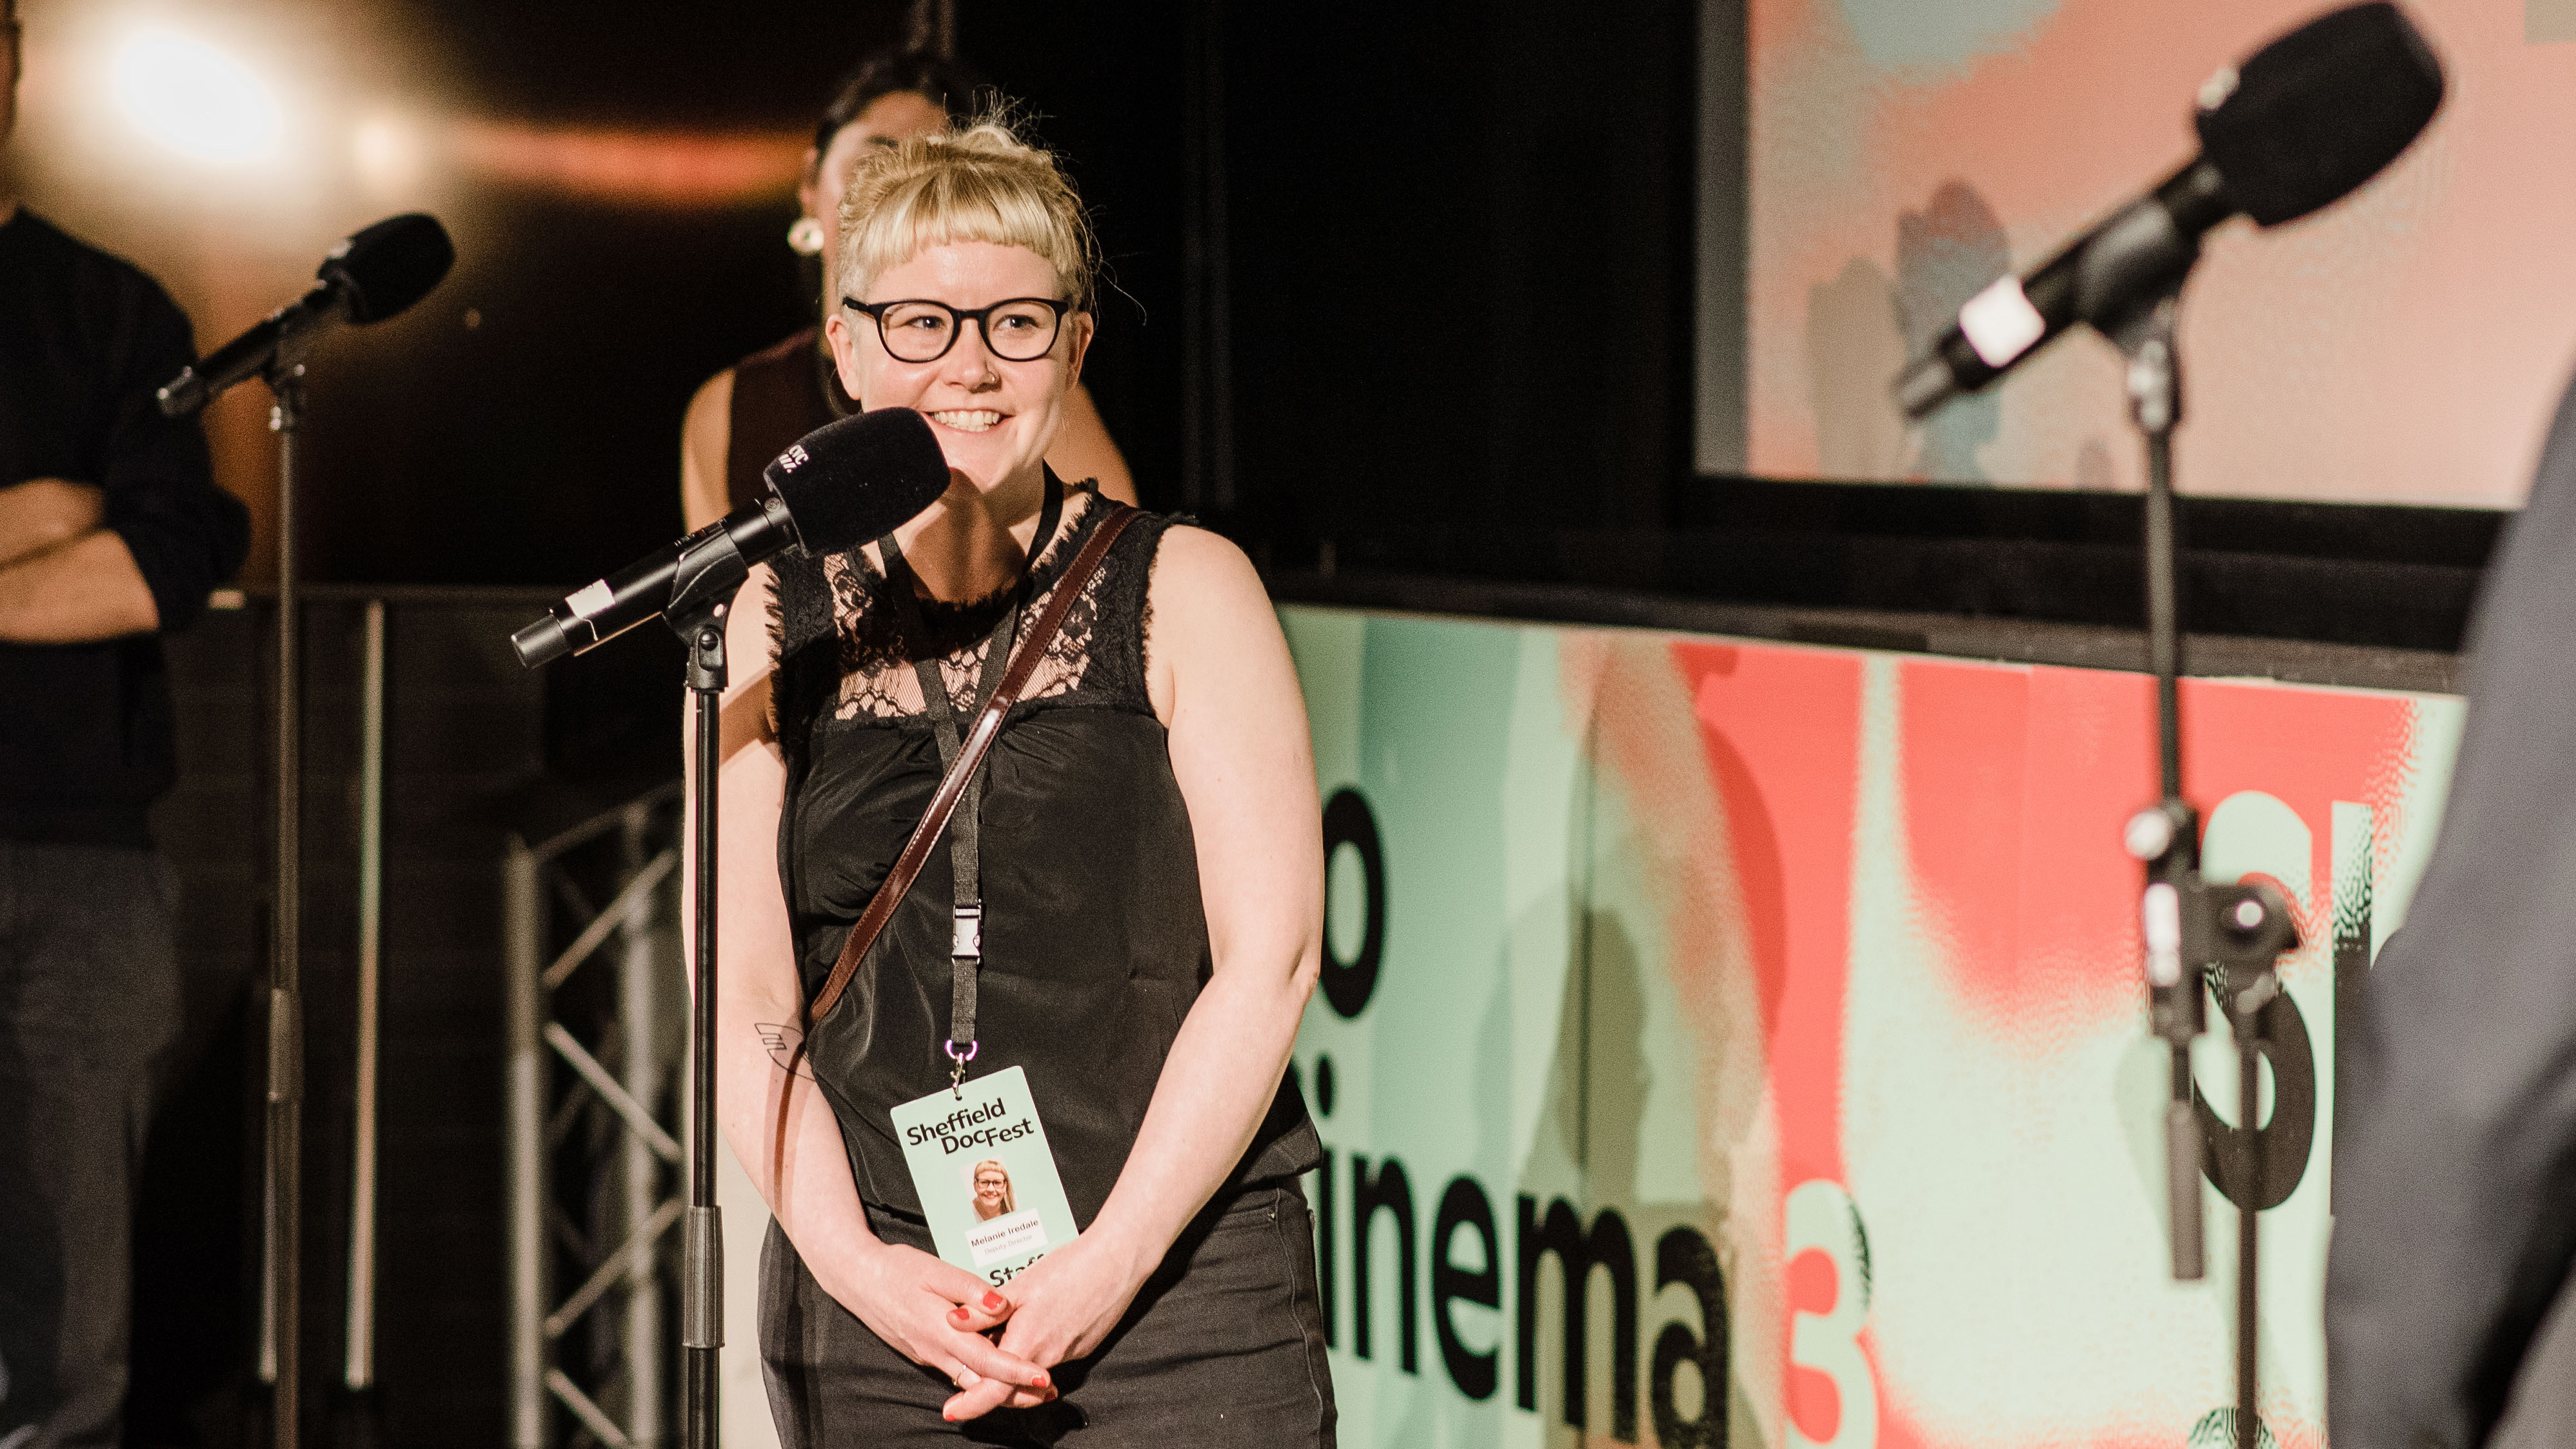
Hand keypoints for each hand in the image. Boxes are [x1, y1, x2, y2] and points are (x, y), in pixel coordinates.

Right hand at [817, 1238, 1056, 1418]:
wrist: (858, 1278)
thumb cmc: (897, 1269)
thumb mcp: (936, 1270)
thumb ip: (970, 1290)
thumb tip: (1001, 1305)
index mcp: (942, 1330)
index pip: (986, 1359)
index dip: (1015, 1371)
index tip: (1043, 1377)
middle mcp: (936, 1350)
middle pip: (981, 1381)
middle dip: (1015, 1391)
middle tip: (1048, 1391)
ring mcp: (929, 1355)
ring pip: (969, 1381)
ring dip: (999, 1386)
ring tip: (1032, 1384)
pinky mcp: (925, 1352)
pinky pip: (957, 1371)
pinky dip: (980, 1375)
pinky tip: (999, 1365)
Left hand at [949, 1229, 1153, 1418]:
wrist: (1119, 1259)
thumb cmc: (1071, 1267)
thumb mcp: (1020, 1284)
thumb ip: (984, 1310)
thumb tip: (951, 1322)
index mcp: (1029, 1343)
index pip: (994, 1391)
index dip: (970, 1405)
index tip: (950, 1411)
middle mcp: (1050, 1357)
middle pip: (1012, 1387)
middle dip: (989, 1386)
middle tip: (968, 1375)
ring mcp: (1070, 1354)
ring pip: (1031, 1371)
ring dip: (1012, 1365)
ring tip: (1002, 1337)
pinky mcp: (1083, 1347)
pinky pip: (1051, 1359)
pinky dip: (1035, 1353)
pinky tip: (1033, 1325)